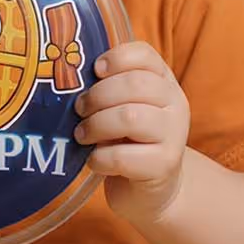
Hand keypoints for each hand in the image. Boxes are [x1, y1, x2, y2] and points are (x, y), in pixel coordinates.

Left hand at [73, 41, 189, 222]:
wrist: (150, 189)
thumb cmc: (127, 140)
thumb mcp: (120, 106)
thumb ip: (106, 87)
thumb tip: (68, 75)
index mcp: (163, 80)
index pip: (145, 54)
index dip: (116, 58)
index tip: (95, 71)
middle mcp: (175, 102)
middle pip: (136, 84)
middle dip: (98, 96)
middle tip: (79, 110)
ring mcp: (174, 134)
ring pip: (131, 117)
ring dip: (96, 125)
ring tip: (82, 135)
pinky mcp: (165, 165)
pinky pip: (124, 156)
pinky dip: (100, 158)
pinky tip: (94, 160)